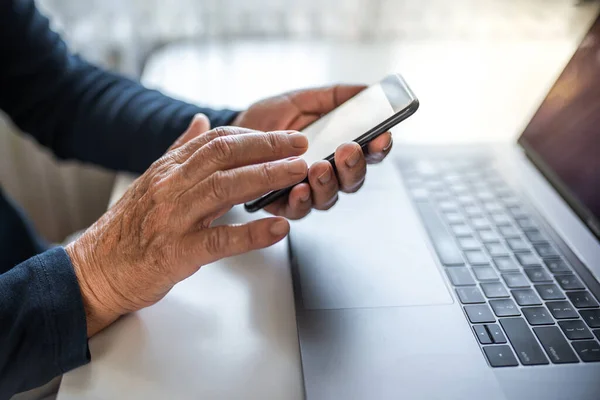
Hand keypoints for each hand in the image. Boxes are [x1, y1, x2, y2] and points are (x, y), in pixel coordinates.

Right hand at [66, 114, 308, 335]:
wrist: (95, 271)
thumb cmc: (128, 229)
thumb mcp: (152, 181)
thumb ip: (179, 150)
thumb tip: (201, 121)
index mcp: (168, 170)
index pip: (217, 141)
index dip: (256, 136)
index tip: (285, 137)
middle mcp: (170, 187)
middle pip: (224, 155)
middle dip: (268, 147)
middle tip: (301, 146)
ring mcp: (173, 218)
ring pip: (224, 188)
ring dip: (266, 177)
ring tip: (297, 173)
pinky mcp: (176, 252)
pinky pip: (219, 240)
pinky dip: (252, 234)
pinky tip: (279, 229)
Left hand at [233, 85, 392, 218]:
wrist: (235, 132)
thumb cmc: (271, 118)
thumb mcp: (303, 100)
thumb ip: (334, 97)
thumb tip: (366, 89)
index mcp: (338, 150)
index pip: (368, 153)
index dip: (379, 147)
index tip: (382, 136)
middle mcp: (328, 174)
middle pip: (353, 180)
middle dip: (354, 166)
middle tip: (348, 150)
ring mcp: (307, 191)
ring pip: (329, 197)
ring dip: (328, 183)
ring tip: (320, 168)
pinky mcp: (283, 204)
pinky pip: (298, 210)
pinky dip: (301, 201)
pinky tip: (299, 188)